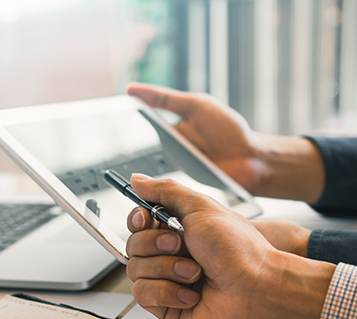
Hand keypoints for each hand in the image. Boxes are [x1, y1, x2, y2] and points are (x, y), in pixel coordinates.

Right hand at [125, 174, 334, 318]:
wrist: (257, 292)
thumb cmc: (239, 251)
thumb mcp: (202, 207)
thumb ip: (165, 190)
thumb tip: (138, 180)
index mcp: (181, 229)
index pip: (140, 221)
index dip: (137, 219)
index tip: (145, 218)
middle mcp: (173, 254)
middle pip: (134, 244)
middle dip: (155, 244)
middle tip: (180, 245)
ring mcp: (169, 280)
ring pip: (136, 269)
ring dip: (166, 269)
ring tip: (195, 273)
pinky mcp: (167, 305)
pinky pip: (143, 295)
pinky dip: (167, 292)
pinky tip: (192, 295)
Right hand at [126, 83, 325, 202]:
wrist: (253, 160)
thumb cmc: (229, 130)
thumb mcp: (195, 106)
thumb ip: (165, 99)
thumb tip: (132, 89)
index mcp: (168, 131)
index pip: (137, 130)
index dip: (120, 129)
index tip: (104, 125)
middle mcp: (166, 153)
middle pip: (136, 155)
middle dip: (125, 156)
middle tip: (111, 154)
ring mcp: (172, 172)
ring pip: (146, 175)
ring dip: (139, 176)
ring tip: (128, 174)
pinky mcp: (180, 190)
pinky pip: (162, 190)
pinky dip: (155, 189)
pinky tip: (147, 187)